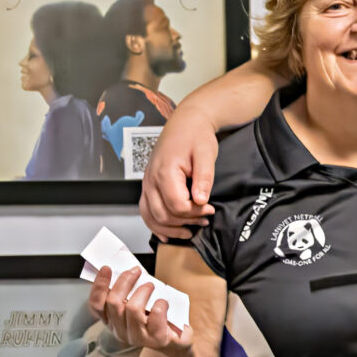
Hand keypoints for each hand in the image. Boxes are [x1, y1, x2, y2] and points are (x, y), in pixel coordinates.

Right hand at [88, 264, 188, 356]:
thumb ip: (127, 292)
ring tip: (151, 286)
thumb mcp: (136, 303)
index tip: (107, 268)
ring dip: (143, 291)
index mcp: (111, 321)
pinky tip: (163, 302)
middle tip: (136, 271)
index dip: (99, 286)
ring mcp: (137, 337)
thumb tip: (127, 270)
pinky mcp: (156, 339)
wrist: (176, 339)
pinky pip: (155, 315)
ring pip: (133, 308)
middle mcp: (120, 331)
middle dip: (125, 281)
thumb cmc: (155, 318)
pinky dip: (161, 304)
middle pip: (114, 303)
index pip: (96, 305)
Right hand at [139, 112, 219, 234]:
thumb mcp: (206, 155)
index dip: (195, 213)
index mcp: (165, 171)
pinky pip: (146, 210)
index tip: (210, 210)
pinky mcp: (149, 184)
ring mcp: (147, 183)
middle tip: (204, 220)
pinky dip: (155, 224)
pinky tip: (167, 233)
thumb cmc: (196, 136)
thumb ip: (204, 178)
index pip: (177, 205)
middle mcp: (151, 179)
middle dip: (185, 222)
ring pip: (151, 216)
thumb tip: (201, 201)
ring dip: (170, 228)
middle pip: (163, 214)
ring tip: (190, 231)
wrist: (186, 122)